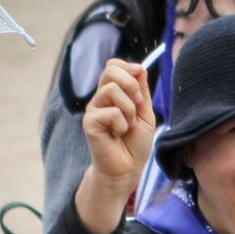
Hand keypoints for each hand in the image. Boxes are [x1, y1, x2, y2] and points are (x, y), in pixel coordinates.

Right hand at [82, 59, 155, 189]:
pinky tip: (117, 135)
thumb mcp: (145, 113)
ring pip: (112, 90)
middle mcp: (101, 98)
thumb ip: (142, 91)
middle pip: (110, 70)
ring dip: (129, 109)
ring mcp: (93, 109)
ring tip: (128, 125)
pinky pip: (110, 112)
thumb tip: (139, 67)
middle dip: (131, 84)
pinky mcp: (89, 122)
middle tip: (138, 103)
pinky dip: (121, 125)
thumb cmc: (135, 143)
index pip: (113, 65)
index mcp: (113, 93)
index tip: (140, 78)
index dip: (128, 67)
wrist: (127, 168)